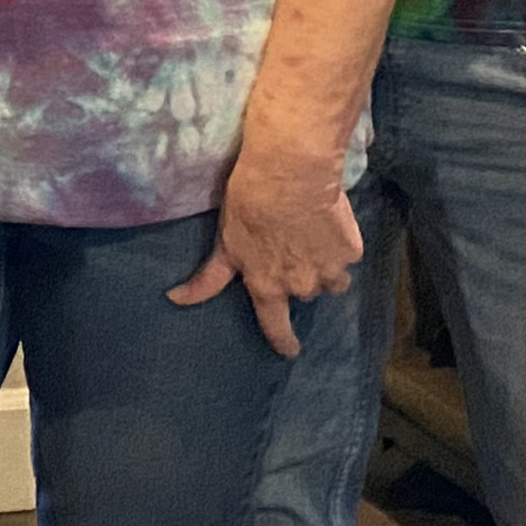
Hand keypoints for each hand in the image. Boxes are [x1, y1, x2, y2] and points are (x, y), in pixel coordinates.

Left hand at [170, 150, 360, 357]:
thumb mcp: (224, 244)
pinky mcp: (351, 251)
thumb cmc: (247, 207)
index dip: (282, 340)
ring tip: (311, 237)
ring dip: (324, 266)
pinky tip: (327, 222)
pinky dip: (340, 243)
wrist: (289, 176)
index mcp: (267, 287)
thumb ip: (209, 279)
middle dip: (299, 278)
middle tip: (291, 250)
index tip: (290, 350)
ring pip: (333, 279)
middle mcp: (301, 286)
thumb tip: (174, 299)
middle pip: (304, 292)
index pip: (275, 325)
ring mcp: (330, 271)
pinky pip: (348, 255)